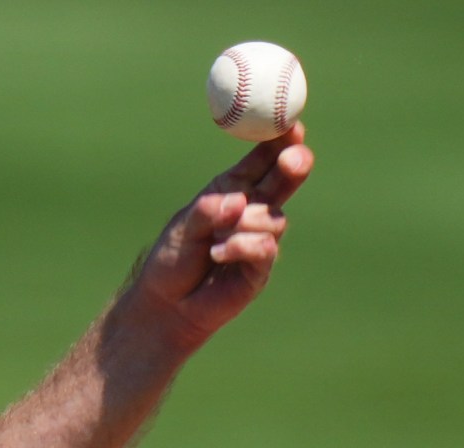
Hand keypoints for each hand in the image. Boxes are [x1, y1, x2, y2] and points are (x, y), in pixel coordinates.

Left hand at [119, 126, 312, 351]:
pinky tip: (219, 254)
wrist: (167, 305)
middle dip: (293, 166)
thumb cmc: (172, 260)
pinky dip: (242, 247)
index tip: (291, 125)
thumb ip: (207, 212)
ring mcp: (259, 238)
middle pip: (283, 181)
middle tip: (295, 158)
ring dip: (247, 224)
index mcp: (233, 189)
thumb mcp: (183, 228)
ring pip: (274, 217)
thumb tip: (237, 202)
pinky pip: (265, 248)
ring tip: (216, 240)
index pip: (262, 159)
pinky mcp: (260, 268)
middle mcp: (251, 210)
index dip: (278, 140)